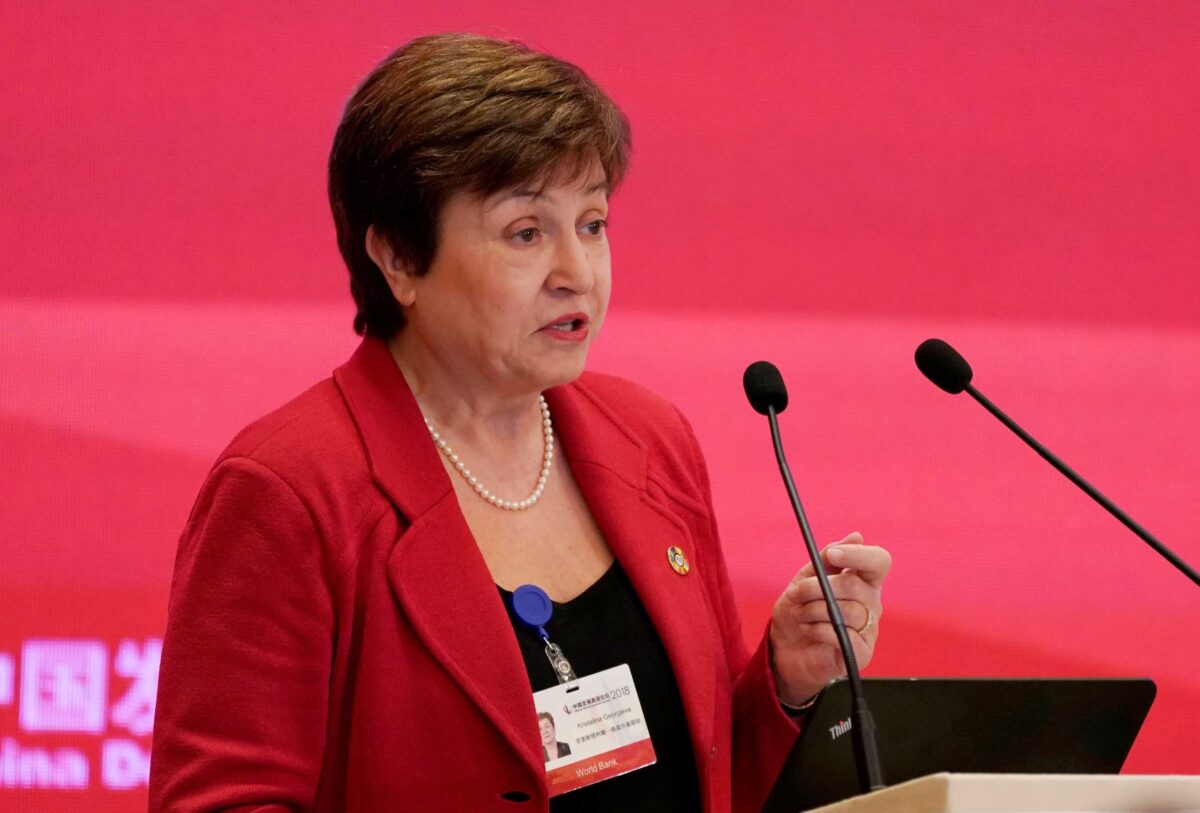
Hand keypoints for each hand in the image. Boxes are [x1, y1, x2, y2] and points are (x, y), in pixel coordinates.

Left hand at [768, 532, 890, 705]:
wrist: (783, 650)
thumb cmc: (798, 612)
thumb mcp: (805, 579)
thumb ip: (826, 559)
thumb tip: (856, 536)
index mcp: (862, 581)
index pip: (879, 562)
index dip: (859, 555)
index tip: (830, 556)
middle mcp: (871, 604)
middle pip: (855, 586)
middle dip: (817, 587)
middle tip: (796, 593)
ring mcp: (868, 630)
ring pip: (848, 612)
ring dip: (813, 610)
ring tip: (799, 614)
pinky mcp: (862, 654)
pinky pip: (843, 636)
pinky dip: (818, 630)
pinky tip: (807, 630)